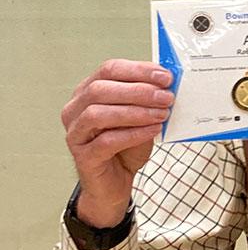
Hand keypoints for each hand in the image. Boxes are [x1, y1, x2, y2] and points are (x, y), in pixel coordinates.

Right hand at [61, 59, 173, 226]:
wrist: (116, 181)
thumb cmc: (127, 144)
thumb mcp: (141, 116)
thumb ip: (149, 99)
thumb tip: (170, 83)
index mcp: (88, 91)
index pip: (109, 69)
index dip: (138, 70)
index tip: (166, 77)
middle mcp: (75, 109)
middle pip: (100, 89)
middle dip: (139, 91)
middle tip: (167, 97)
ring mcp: (75, 133)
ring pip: (98, 114)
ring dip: (135, 111)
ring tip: (162, 114)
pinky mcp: (83, 156)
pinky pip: (106, 141)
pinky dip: (133, 133)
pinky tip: (153, 130)